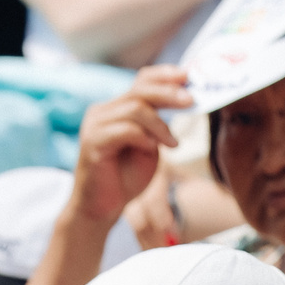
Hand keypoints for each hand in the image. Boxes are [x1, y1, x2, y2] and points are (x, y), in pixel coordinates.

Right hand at [68, 67, 190, 233]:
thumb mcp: (149, 147)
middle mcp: (103, 111)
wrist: (100, 209)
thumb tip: (180, 105)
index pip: (141, 81)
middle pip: (140, 90)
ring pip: (135, 108)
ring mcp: (96, 124)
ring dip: (160, 125)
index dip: (165, 76)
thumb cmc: (125, 178)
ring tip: (174, 144)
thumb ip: (158, 126)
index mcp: (117, 108)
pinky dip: (144, 137)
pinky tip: (153, 149)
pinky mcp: (93, 142)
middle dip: (169, 93)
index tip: (188, 77)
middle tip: (191, 101)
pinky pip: (125, 129)